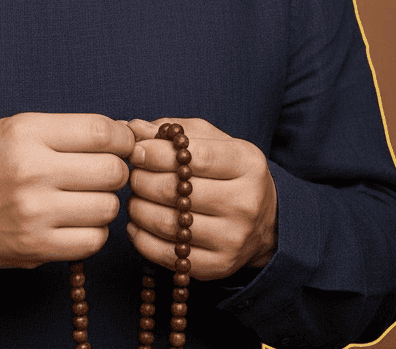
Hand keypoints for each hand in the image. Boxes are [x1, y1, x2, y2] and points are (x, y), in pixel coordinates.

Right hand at [0, 112, 135, 268]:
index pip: (100, 132)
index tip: (122, 142)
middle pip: (111, 171)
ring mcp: (34, 213)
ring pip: (108, 207)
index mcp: (27, 133)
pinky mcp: (36, 247)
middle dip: (117, 169)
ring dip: (105, 201)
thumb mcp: (19, 127)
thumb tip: (124, 136)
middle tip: (106, 170)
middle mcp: (31, 171)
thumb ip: (68, 130)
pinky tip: (79, 220)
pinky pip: (93, 241)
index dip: (122, 137)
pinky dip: (94, 231)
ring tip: (87, 196)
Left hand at [125, 117, 276, 280]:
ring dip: (138, 207)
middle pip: (176, 192)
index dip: (158, 153)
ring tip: (135, 196)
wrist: (263, 220)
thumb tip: (134, 128)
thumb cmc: (228, 170)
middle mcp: (245, 204)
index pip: (195, 157)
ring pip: (167, 224)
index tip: (136, 150)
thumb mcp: (212, 140)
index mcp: (247, 164)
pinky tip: (137, 222)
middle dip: (142, 179)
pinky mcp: (217, 266)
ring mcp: (233, 239)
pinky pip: (166, 255)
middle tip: (133, 173)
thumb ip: (176, 130)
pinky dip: (141, 237)